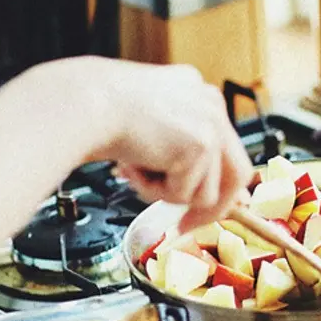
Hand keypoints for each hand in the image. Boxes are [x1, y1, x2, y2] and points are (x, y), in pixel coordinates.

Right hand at [18, 58, 253, 231]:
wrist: (83, 103)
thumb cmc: (96, 112)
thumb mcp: (146, 126)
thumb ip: (173, 148)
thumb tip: (186, 188)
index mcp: (198, 95)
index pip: (223, 149)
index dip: (208, 182)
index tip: (193, 206)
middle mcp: (211, 104)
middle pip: (236, 173)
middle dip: (211, 208)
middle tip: (182, 226)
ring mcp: (211, 123)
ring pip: (207, 192)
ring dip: (166, 193)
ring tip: (134, 171)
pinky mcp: (201, 144)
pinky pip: (185, 194)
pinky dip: (154, 191)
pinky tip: (133, 166)